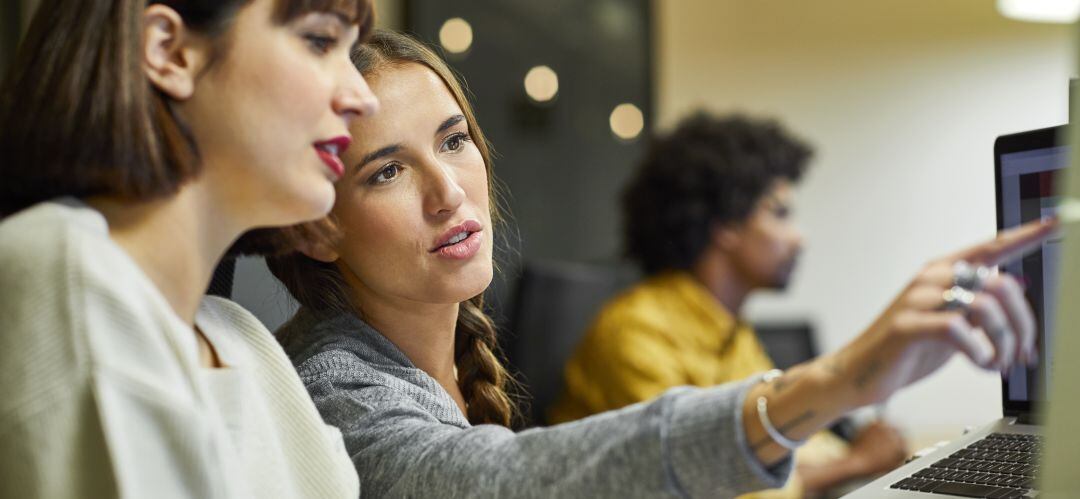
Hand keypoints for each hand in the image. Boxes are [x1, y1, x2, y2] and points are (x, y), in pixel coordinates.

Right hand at [742, 218, 1056, 466]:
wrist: (859, 374)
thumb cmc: (905, 350)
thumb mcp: (951, 323)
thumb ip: (978, 305)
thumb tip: (1015, 287)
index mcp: (943, 272)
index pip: (991, 247)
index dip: (1026, 235)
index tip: (1056, 224)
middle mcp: (931, 278)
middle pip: (1001, 283)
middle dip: (1024, 323)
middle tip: (1023, 353)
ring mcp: (917, 300)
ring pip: (985, 307)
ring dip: (1004, 342)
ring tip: (999, 363)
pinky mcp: (907, 326)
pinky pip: (960, 331)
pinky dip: (981, 353)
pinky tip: (981, 366)